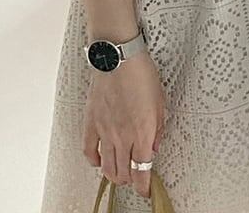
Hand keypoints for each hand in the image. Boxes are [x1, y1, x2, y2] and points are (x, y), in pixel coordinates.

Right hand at [82, 50, 166, 199]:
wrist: (118, 58)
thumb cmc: (141, 74)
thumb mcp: (160, 102)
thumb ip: (157, 130)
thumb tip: (154, 147)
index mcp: (142, 133)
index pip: (142, 171)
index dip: (144, 186)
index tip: (146, 189)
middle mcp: (122, 137)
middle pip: (123, 173)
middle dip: (130, 180)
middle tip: (135, 177)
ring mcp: (104, 131)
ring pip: (106, 167)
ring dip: (114, 175)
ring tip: (119, 173)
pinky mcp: (91, 122)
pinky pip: (89, 150)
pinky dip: (93, 160)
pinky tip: (98, 160)